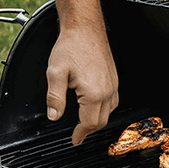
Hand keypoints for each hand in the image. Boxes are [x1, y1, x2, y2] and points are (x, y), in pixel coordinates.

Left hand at [45, 25, 118, 145]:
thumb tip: (54, 116)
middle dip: (88, 130)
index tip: (74, 140)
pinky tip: (95, 106)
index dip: (80, 134)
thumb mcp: (55, 72)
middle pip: (100, 121)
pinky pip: (113, 100)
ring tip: (84, 123)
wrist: (84, 28)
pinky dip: (104, 109)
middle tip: (78, 134)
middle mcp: (107, 90)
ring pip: (108, 112)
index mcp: (94, 93)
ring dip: (97, 120)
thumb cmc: (71, 46)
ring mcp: (113, 84)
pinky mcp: (114, 77)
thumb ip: (54, 97)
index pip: (89, 123)